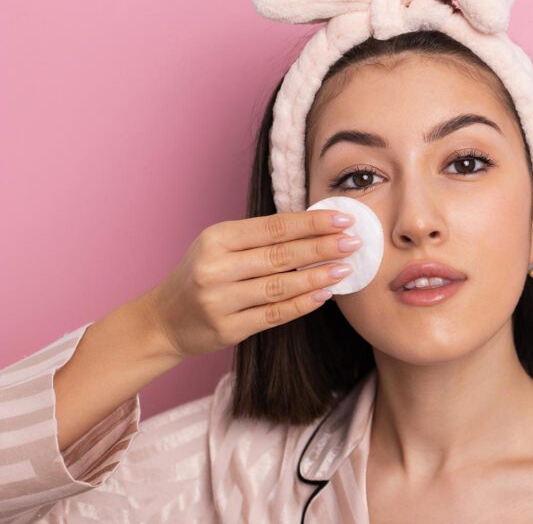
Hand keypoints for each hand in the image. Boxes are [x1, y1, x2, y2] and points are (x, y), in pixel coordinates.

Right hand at [142, 210, 360, 358]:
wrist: (164, 320)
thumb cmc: (202, 274)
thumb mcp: (219, 246)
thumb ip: (259, 237)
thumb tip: (315, 227)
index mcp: (216, 238)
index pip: (273, 227)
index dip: (311, 223)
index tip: (343, 219)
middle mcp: (215, 268)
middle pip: (280, 255)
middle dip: (322, 247)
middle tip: (353, 242)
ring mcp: (220, 301)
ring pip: (280, 286)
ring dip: (317, 277)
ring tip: (345, 269)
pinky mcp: (228, 329)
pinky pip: (274, 315)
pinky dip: (302, 304)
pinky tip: (324, 295)